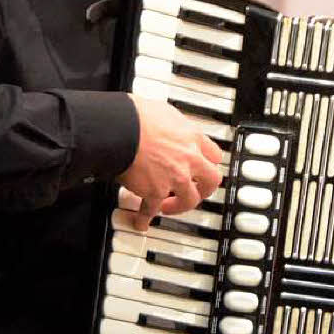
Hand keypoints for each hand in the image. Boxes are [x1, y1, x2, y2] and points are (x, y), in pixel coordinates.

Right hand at [118, 96, 222, 230]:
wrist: (120, 128)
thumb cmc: (136, 115)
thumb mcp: (164, 111)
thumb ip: (172, 123)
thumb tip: (165, 123)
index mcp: (192, 138)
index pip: (213, 155)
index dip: (209, 163)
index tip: (204, 168)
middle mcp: (188, 159)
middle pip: (211, 181)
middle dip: (205, 189)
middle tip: (197, 192)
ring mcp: (174, 178)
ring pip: (189, 200)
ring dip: (179, 206)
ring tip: (168, 207)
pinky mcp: (154, 191)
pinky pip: (151, 210)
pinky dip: (144, 218)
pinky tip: (140, 222)